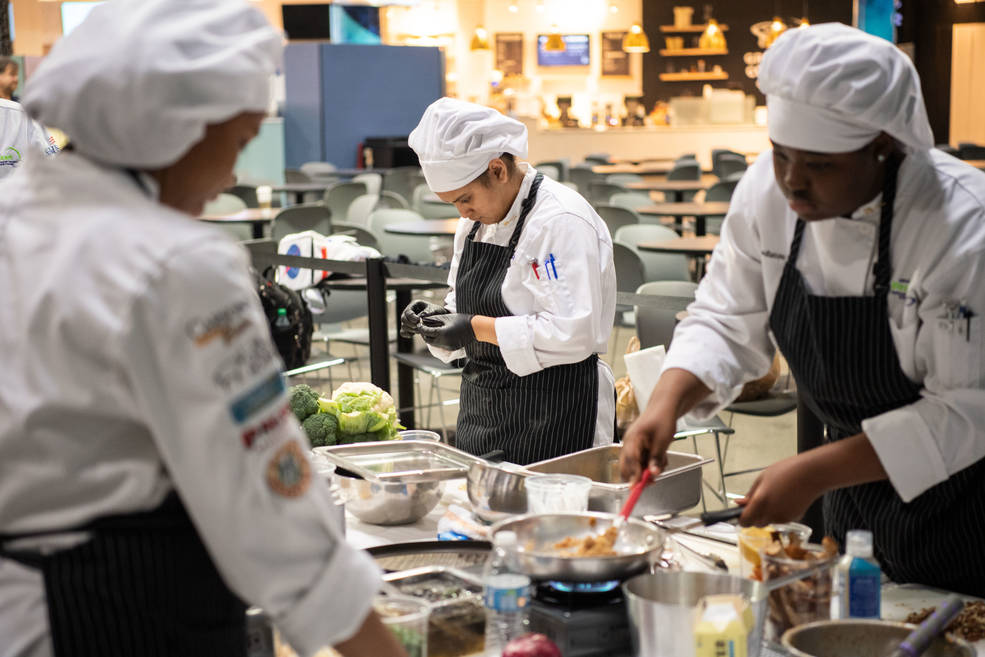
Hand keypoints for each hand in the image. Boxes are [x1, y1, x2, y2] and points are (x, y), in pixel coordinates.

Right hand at [399, 300, 447, 338]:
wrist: (439, 319)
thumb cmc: (437, 312)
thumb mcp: (434, 310)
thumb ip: (426, 313)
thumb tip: (418, 318)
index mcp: (414, 304)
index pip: (408, 311)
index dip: (412, 317)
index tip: (419, 320)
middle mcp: (409, 312)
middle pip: (403, 318)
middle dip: (411, 324)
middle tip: (419, 327)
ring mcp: (407, 320)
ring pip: (403, 326)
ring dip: (411, 329)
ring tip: (420, 330)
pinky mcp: (408, 327)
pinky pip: (403, 332)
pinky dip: (407, 334)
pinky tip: (414, 334)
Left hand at [419, 313, 474, 349]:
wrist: (475, 328)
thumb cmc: (461, 320)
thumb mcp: (446, 317)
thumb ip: (433, 319)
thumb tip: (423, 320)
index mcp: (442, 333)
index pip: (427, 332)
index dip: (421, 328)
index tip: (419, 324)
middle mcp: (444, 342)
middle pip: (428, 340)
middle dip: (425, 334)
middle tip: (423, 327)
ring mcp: (448, 346)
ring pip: (434, 344)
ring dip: (431, 338)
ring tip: (431, 330)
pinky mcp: (451, 348)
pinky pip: (441, 345)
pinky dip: (438, 341)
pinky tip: (440, 334)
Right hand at [618, 368, 711, 483]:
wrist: (665, 405)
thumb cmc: (663, 418)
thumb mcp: (663, 440)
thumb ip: (656, 458)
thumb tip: (653, 473)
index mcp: (633, 438)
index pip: (630, 461)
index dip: (634, 475)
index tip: (637, 487)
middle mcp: (629, 442)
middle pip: (628, 465)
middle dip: (640, 474)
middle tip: (653, 481)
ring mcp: (632, 444)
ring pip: (636, 464)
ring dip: (648, 467)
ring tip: (662, 461)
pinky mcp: (638, 446)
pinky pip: (641, 459)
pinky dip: (651, 462)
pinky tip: (661, 456)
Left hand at [737, 454, 824, 526]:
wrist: (812, 474)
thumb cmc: (787, 471)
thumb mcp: (762, 478)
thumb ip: (750, 494)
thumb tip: (739, 503)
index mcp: (761, 502)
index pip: (745, 521)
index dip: (741, 519)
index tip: (741, 513)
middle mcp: (772, 513)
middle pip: (756, 524)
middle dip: (754, 517)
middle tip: (758, 502)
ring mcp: (784, 518)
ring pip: (769, 522)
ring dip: (767, 515)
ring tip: (774, 497)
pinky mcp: (795, 518)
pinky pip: (781, 520)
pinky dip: (779, 513)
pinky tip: (784, 500)